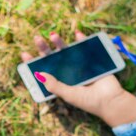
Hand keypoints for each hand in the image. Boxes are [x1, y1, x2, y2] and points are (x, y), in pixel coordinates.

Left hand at [21, 31, 135, 126]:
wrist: (111, 101)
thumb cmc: (88, 101)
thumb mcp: (68, 94)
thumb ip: (55, 85)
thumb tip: (39, 73)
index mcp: (59, 83)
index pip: (43, 71)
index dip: (34, 63)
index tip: (25, 55)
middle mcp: (67, 73)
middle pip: (53, 58)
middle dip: (44, 48)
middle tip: (37, 39)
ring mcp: (79, 66)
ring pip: (66, 51)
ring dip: (59, 42)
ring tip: (53, 35)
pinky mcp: (91, 61)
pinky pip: (85, 48)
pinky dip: (81, 40)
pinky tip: (76, 33)